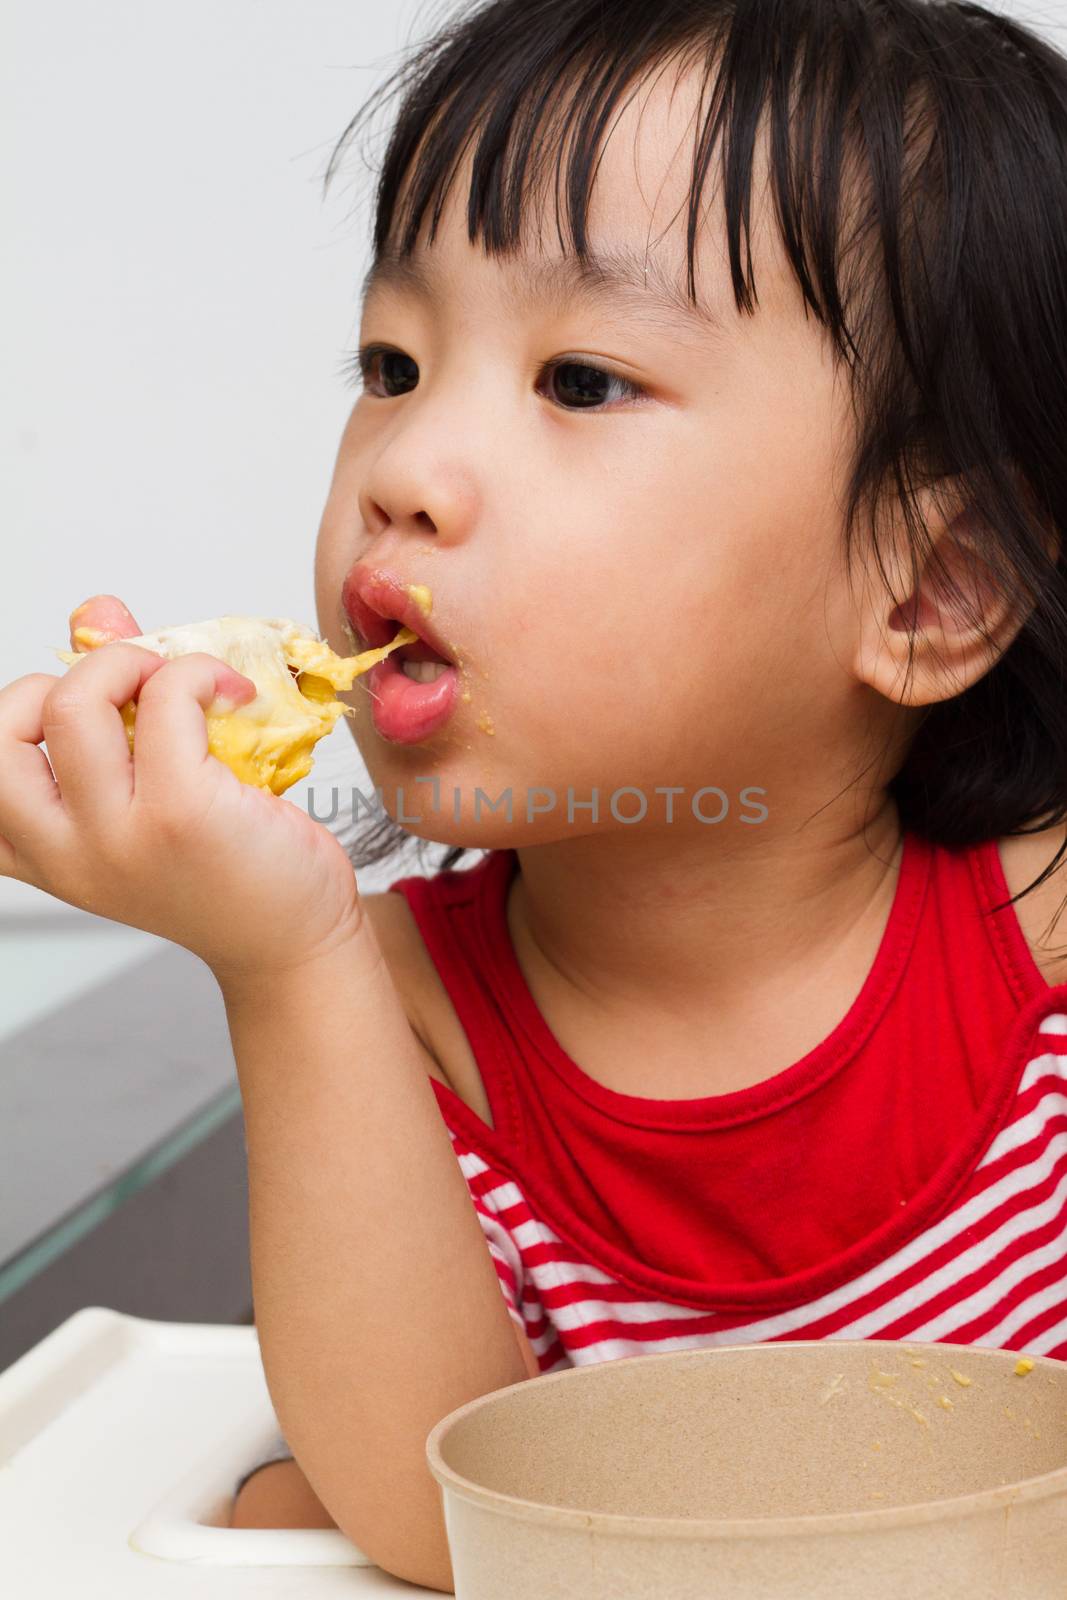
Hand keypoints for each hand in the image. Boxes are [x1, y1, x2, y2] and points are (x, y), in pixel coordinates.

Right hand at [0, 594, 364, 984]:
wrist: (296, 941)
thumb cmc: (231, 870)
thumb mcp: (152, 794)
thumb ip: (115, 706)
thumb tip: (98, 610)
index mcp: (44, 855)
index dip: (14, 722)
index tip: (91, 708)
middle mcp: (66, 853)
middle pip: (1, 732)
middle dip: (64, 682)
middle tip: (134, 691)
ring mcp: (118, 837)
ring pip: (73, 704)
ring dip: (130, 661)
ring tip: (181, 681)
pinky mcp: (181, 815)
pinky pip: (166, 700)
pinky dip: (198, 673)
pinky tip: (233, 695)